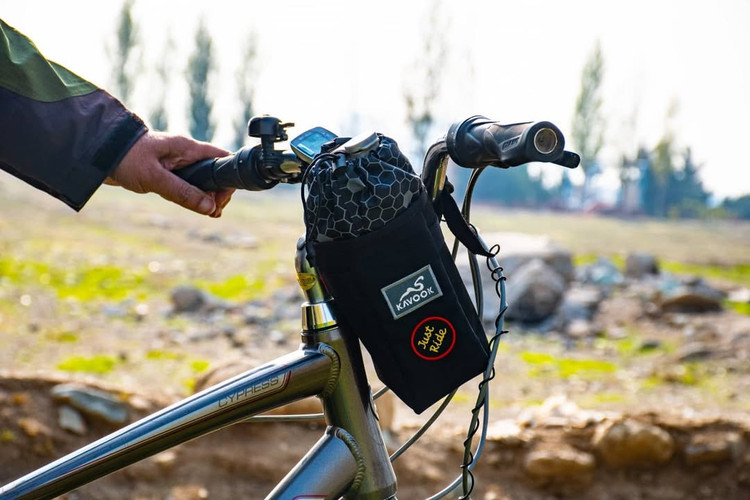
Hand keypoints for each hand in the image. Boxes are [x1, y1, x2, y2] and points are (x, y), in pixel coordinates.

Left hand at [106, 132, 234, 216]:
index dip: (227, 179)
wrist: (96, 152)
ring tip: (208, 213)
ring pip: (202, 179)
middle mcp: (185, 153)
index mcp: (187, 148)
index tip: (221, 200)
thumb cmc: (125, 158)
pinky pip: (188, 183)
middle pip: (214, 171)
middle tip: (214, 212)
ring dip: (207, 196)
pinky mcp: (167, 171)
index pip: (221, 158)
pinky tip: (195, 207)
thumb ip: (183, 193)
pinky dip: (194, 195)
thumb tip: (210, 208)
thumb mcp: (155, 178)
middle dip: (218, 192)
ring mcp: (177, 162)